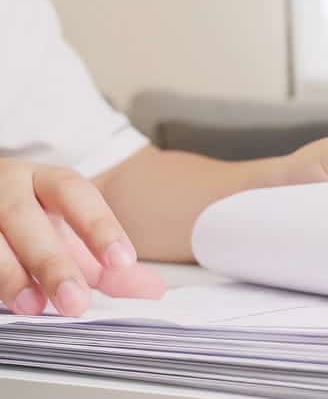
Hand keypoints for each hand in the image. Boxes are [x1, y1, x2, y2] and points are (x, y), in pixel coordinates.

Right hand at [0, 159, 165, 316]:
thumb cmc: (30, 223)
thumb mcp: (71, 237)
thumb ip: (109, 265)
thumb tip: (153, 290)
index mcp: (43, 181)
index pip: (74, 192)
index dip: (99, 225)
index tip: (122, 261)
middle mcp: (5, 187)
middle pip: (26, 219)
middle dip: (51, 262)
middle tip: (75, 302)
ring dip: (8, 276)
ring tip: (32, 307)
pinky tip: (0, 304)